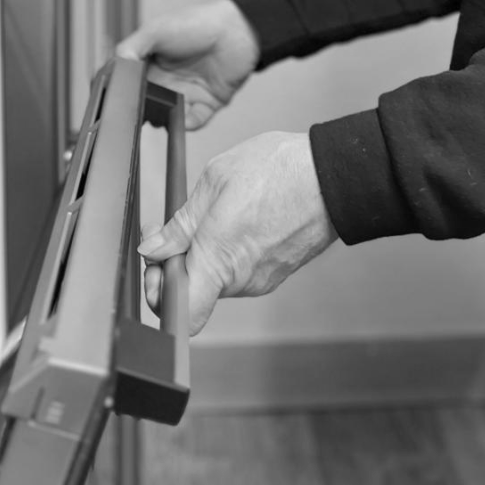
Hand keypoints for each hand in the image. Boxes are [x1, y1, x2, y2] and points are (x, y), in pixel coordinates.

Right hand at [116, 0, 259, 129]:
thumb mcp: (156, 29)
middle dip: (138, 111)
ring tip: (160, 113)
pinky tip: (183, 117)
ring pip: (165, 117)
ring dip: (161, 119)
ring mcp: (185, 94)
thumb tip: (113, 67)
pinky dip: (186, 124)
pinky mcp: (206, 105)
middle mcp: (165, 81)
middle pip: (144, 104)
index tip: (115, 98)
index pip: (127, 84)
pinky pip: (192, 123)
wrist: (237, 29)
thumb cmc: (197, 22)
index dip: (120, 92)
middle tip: (135, 111)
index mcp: (149, 63)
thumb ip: (131, 48)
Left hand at [137, 130, 337, 334]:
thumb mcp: (216, 181)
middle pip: (193, 289)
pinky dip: (228, 251)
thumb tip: (153, 248)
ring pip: (215, 277)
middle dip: (176, 260)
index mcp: (219, 259)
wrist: (332, 176)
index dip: (159, 294)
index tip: (155, 263)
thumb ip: (181, 223)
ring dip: (203, 253)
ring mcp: (260, 281)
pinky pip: (238, 270)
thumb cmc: (279, 171)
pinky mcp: (274, 274)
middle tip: (173, 226)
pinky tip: (235, 218)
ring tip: (213, 212)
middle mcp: (241, 281)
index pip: (181, 313)